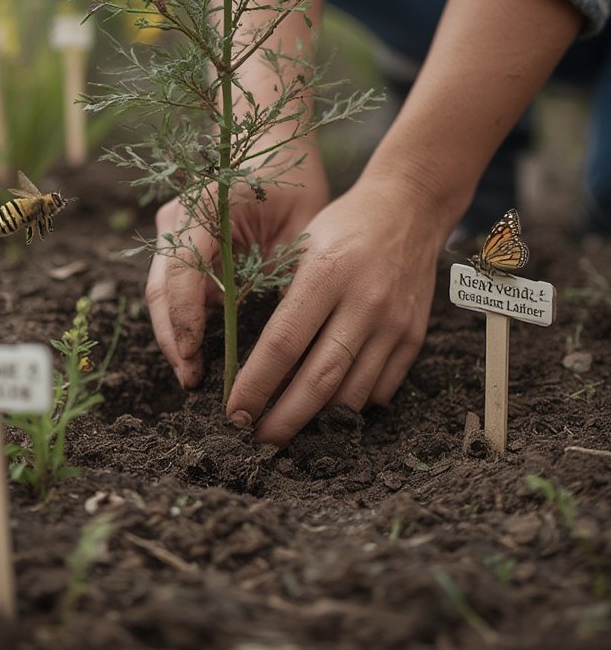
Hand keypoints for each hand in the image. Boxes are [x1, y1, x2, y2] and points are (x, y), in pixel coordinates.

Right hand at [145, 143, 329, 389]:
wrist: (272, 138)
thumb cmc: (294, 177)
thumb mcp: (302, 224)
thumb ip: (287, 273)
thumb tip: (286, 339)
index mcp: (208, 204)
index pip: (182, 268)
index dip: (184, 318)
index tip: (195, 359)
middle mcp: (180, 215)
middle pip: (161, 287)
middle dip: (174, 338)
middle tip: (192, 379)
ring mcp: (173, 226)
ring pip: (162, 289)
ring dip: (175, 331)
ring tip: (194, 372)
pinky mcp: (177, 239)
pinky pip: (173, 284)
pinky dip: (183, 316)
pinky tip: (200, 347)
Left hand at [224, 172, 448, 444]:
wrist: (410, 209)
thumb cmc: (345, 224)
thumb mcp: (303, 246)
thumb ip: (285, 299)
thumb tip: (258, 362)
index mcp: (327, 274)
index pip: (283, 343)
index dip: (256, 384)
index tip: (235, 410)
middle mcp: (364, 302)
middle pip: (319, 379)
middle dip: (284, 419)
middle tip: (258, 441)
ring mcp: (394, 324)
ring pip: (352, 394)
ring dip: (317, 420)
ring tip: (289, 427)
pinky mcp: (414, 337)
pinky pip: (381, 389)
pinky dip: (353, 405)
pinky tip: (331, 406)